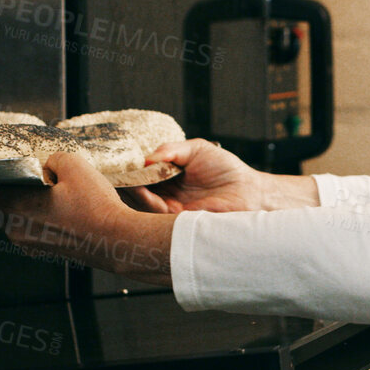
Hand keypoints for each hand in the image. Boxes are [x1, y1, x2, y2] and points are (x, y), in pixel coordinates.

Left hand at [0, 152, 173, 283]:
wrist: (119, 241)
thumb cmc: (96, 207)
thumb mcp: (72, 165)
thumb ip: (51, 161)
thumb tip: (49, 169)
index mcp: (15, 207)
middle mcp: (16, 228)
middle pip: (5, 201)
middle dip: (20, 189)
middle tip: (46, 181)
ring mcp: (31, 241)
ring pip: (26, 212)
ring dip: (39, 202)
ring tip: (71, 197)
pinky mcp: (48, 248)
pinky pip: (42, 224)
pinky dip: (53, 215)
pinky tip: (76, 210)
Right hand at [125, 138, 274, 213]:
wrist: (249, 190)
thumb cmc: (226, 168)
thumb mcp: (195, 149)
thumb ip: (170, 150)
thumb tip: (146, 159)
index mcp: (168, 178)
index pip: (143, 175)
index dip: (131, 170)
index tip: (121, 163)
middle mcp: (166, 194)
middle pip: (138, 191)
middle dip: (128, 183)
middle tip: (121, 174)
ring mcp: (170, 209)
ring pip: (143, 204)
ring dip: (136, 193)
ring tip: (132, 181)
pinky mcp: (178, 221)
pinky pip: (157, 214)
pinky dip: (148, 203)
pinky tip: (145, 192)